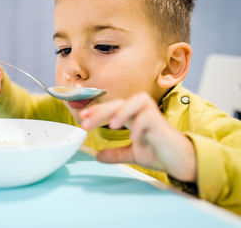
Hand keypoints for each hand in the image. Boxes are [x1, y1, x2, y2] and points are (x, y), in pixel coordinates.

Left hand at [79, 92, 196, 181]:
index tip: (82, 118)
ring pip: (137, 100)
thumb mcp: (133, 154)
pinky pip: (149, 117)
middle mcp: (142, 113)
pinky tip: (134, 138)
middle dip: (101, 111)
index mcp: (133, 117)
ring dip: (122, 111)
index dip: (97, 111)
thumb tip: (97, 155)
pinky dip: (139, 126)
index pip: (113, 108)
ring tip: (112, 125)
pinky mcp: (162, 124)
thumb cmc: (160, 153)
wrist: (181, 163)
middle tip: (85, 123)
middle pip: (119, 103)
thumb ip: (116, 153)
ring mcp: (153, 116)